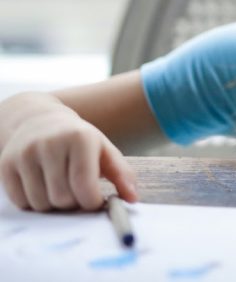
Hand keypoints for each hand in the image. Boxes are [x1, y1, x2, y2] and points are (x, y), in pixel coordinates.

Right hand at [0, 107, 137, 211]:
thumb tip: (134, 199)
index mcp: (80, 138)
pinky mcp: (5, 165)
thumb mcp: (103, 149)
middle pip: (62, 199)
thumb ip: (122, 174)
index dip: (91, 202)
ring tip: (59, 187)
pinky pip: (21, 202)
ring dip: (53, 205)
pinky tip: (41, 186)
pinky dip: (33, 203)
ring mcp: (24, 153)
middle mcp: (50, 143)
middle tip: (77, 192)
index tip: (95, 200)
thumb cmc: (77, 139)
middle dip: (73, 203)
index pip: (84, 186)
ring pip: (40, 204)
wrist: (36, 120)